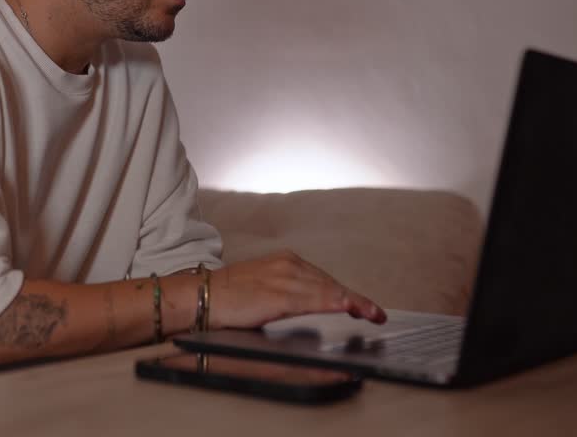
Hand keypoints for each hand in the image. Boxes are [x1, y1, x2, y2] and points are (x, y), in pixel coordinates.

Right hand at [209, 250, 385, 328]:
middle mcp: (287, 265)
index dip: (347, 293)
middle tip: (376, 314)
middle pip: (330, 284)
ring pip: (327, 290)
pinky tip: (348, 307)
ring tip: (371, 314)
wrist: (200, 296)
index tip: (366, 306)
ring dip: (353, 302)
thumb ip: (286, 293)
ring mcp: (283, 278)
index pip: (324, 279)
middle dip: (355, 300)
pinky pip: (313, 299)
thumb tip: (308, 306)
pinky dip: (333, 302)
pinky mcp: (277, 294)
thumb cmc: (227, 296)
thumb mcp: (262, 287)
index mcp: (284, 261)